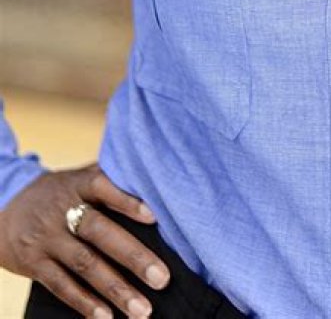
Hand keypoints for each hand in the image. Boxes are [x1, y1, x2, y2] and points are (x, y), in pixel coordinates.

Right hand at [0, 161, 170, 317]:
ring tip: (142, 309)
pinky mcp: (34, 263)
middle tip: (162, 279)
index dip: (127, 200)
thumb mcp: (78, 178)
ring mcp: (47, 238)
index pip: (103, 186)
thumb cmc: (58, 192)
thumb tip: (153, 184)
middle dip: (133, 257)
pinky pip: (61, 285)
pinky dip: (84, 303)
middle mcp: (63, 210)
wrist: (4, 205)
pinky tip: (106, 317)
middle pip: (100, 232)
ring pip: (84, 264)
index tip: (154, 217)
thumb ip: (110, 179)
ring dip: (115, 289)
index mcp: (78, 184)